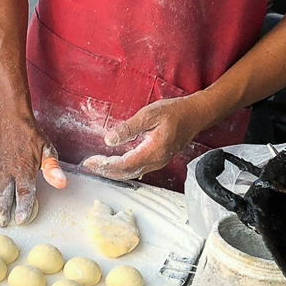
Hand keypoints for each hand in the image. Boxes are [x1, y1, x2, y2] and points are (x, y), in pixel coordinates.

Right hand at [0, 118, 66, 226]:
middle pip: (4, 193)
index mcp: (24, 169)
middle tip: (1, 222)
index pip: (25, 191)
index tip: (22, 219)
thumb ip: (52, 168)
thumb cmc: (31, 138)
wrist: (11, 121)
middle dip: (2, 209)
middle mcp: (8, 171)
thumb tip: (61, 183)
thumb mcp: (47, 150)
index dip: (24, 206)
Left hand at [81, 93, 213, 180]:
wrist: (196, 115)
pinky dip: (122, 168)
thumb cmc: (175, 112)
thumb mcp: (149, 115)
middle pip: (125, 173)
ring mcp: (157, 162)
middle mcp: (155, 161)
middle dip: (105, 170)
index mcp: (153, 151)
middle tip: (89, 165)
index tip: (90, 161)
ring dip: (112, 171)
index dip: (105, 165)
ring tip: (97, 164)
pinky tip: (113, 163)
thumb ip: (128, 128)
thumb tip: (109, 140)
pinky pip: (136, 169)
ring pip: (130, 173)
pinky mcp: (157, 160)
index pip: (123, 165)